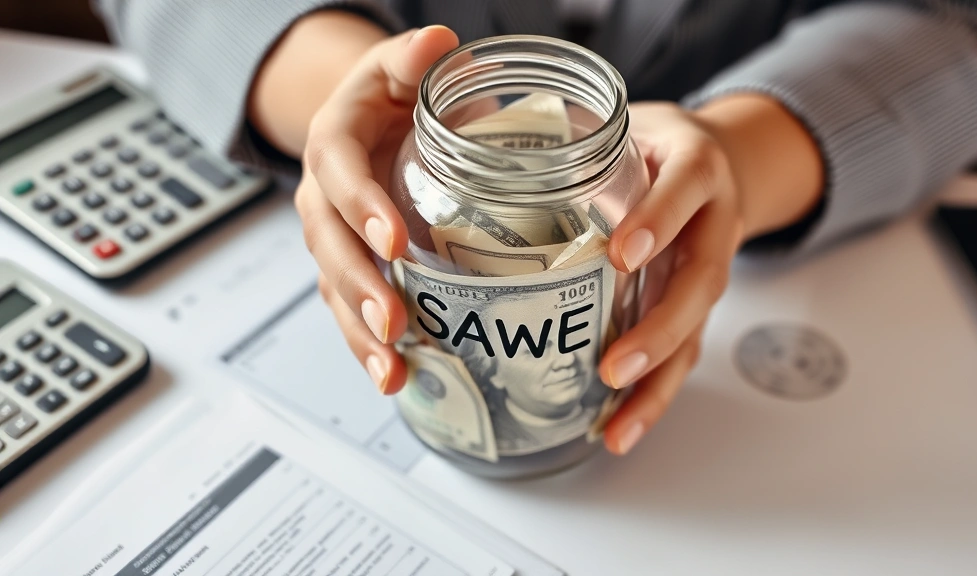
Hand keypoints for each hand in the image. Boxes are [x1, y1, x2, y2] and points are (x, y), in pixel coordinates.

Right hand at [293, 26, 459, 393]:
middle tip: (393, 325)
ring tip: (391, 370)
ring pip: (336, 291)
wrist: (366, 123)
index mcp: (333, 147)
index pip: (340, 178)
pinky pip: (350, 310)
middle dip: (360, 289)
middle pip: (331, 249)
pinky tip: (396, 378)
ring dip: (360, 334)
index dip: (362, 208)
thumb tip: (437, 44)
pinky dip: (368, 346)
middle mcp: (324, 200)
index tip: (393, 240)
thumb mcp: (394, 68)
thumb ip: (411, 57)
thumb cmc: (385, 99)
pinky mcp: (350, 269)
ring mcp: (334, 241)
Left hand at [599, 97, 822, 455]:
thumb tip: (476, 138)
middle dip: (660, 328)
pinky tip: (620, 429)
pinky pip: (683, 353)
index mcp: (696, 165)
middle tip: (615, 365)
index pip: (684, 188)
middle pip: (701, 281)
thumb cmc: (655, 143)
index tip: (622, 254)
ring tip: (619, 424)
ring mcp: (709, 269)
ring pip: (697, 331)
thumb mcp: (625, 120)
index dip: (658, 220)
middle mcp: (714, 221)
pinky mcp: (696, 306)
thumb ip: (574, 134)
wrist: (718, 161)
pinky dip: (653, 395)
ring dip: (658, 381)